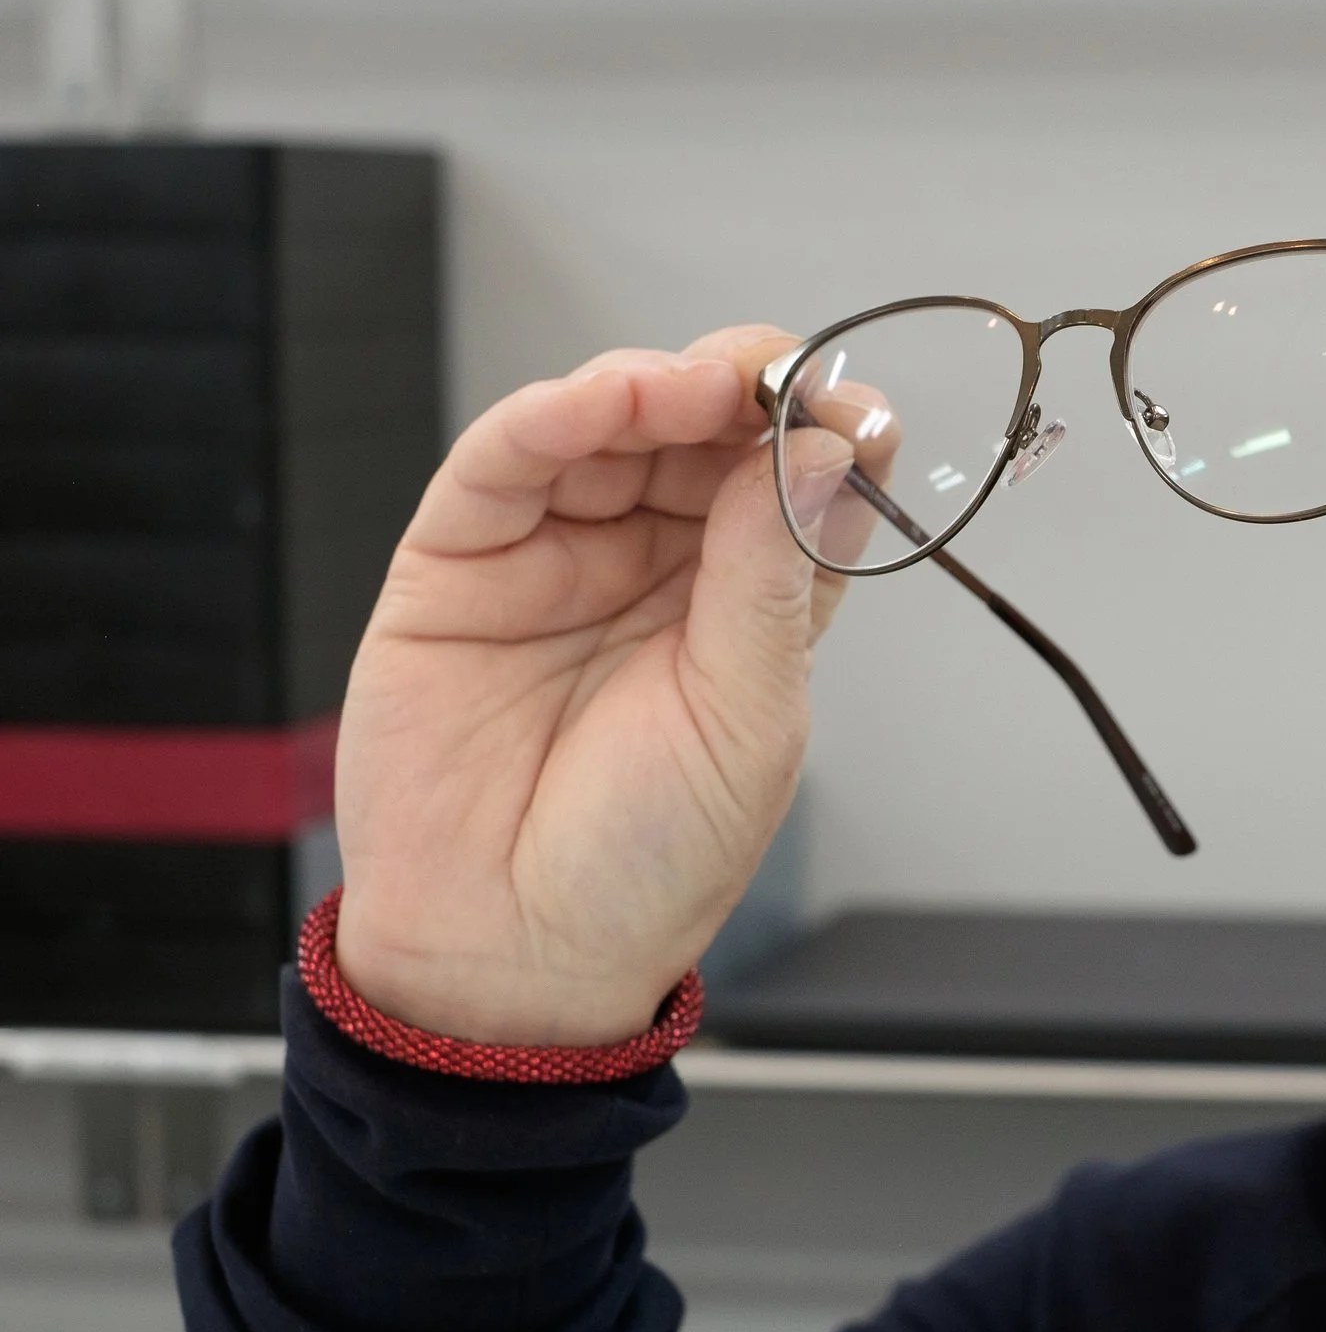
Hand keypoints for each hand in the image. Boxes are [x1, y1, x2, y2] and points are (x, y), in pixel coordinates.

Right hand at [332, 326, 884, 1044]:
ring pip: (609, 425)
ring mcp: (558, 553)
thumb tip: (825, 450)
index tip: (857, 403)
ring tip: (694, 386)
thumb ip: (772, 577)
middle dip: (743, 388)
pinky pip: (505, 462)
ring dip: (656, 386)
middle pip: (703, 432)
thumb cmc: (643, 864)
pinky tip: (606, 398)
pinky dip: (555, 414)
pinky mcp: (461, 561)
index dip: (826, 429)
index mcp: (747, 605)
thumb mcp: (747, 720)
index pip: (794, 481)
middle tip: (774, 373)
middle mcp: (657, 564)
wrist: (512, 958)